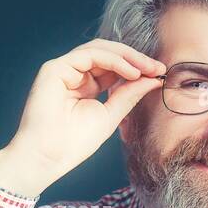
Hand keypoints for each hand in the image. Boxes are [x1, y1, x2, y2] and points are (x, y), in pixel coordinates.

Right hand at [0, 39, 165, 197]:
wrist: (47, 158)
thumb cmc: (73, 144)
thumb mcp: (110, 115)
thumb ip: (129, 94)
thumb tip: (154, 78)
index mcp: (84, 85)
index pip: (113, 67)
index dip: (136, 67)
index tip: (159, 73)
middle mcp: (72, 74)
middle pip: (107, 53)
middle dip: (135, 58)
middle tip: (158, 67)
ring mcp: (62, 69)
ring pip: (99, 49)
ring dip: (127, 56)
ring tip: (148, 68)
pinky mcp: (54, 69)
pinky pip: (89, 55)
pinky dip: (114, 60)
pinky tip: (131, 72)